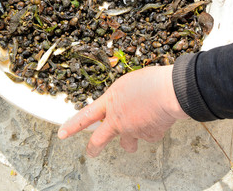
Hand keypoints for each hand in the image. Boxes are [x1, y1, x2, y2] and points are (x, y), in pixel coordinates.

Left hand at [57, 65, 188, 156]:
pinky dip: (153, 130)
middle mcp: (118, 119)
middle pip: (100, 140)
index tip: (63, 133)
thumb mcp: (128, 83)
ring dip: (130, 142)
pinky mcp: (148, 136)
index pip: (86, 115)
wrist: (170, 91)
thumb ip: (120, 96)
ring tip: (134, 138)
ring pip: (127, 144)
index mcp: (110, 101)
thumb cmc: (152, 81)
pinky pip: (149, 136)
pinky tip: (159, 119)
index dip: (73, 125)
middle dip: (94, 148)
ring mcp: (132, 130)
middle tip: (92, 152)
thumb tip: (122, 105)